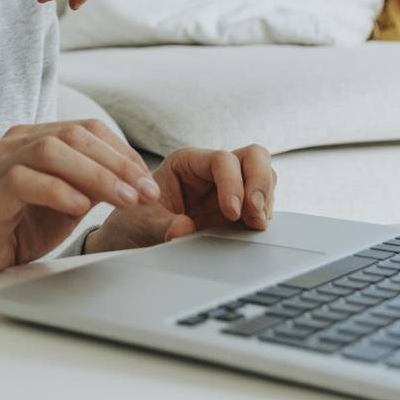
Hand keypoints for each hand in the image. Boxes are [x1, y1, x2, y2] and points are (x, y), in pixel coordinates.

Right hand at [0, 120, 162, 276]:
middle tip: (144, 192)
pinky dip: (57, 190)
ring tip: (123, 199)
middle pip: (72, 136)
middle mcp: (9, 145)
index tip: (147, 180)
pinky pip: (21, 182)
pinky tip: (80, 206)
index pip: (85, 128)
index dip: (122, 151)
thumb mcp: (64, 202)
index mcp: (30, 139)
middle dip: (116, 163)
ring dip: (95, 175)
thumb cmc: (15, 227)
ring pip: (49, 152)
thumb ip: (91, 183)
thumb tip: (134, 178)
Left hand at [86, 145, 276, 252]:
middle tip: (256, 214)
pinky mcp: (237, 208)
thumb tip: (184, 230)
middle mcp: (210, 170)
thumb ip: (162, 226)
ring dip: (266, 198)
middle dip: (260, 182)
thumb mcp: (142, 225)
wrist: (133, 242)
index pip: (222, 159)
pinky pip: (262, 201)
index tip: (232, 212)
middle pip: (253, 157)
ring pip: (264, 175)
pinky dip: (264, 213)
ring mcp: (227, 187)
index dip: (233, 183)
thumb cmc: (133, 224)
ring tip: (256, 224)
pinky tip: (254, 228)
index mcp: (186, 162)